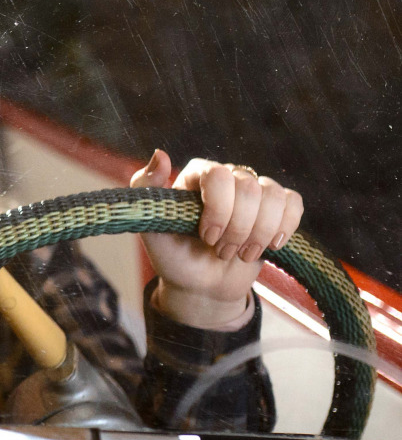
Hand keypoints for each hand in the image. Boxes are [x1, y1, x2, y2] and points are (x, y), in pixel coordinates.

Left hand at [131, 150, 302, 329]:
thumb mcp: (150, 228)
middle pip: (250, 190)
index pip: (219, 176)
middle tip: (221, 252)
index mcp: (197, 175)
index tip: (207, 237)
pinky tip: (270, 246)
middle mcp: (228, 177)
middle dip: (237, 230)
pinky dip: (284, 228)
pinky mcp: (277, 208)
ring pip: (274, 197)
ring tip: (240, 254)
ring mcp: (254, 191)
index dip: (219, 209)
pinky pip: (294, 204)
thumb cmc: (173, 256)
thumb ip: (145, 189)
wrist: (201, 285)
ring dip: (259, 234)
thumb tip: (161, 154)